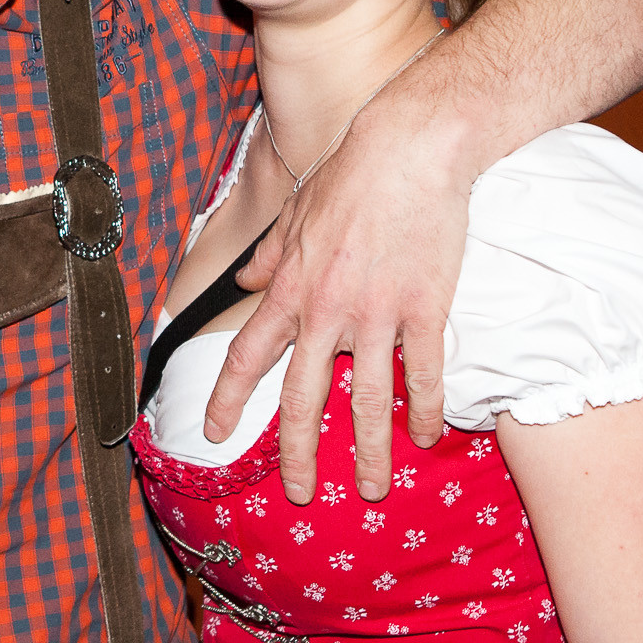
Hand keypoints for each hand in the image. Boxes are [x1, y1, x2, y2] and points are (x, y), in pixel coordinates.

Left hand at [206, 102, 470, 503]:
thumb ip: (269, 255)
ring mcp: (377, 315)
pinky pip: (425, 375)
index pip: (246, 357)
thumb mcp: (294, 213)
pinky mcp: (425, 310)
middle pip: (304, 399)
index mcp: (290, 290)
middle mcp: (326, 312)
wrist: (410, 149)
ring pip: (368, 403)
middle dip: (298, 454)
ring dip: (368, 453)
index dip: (228, 401)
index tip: (214, 433)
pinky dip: (427, 412)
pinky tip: (428, 437)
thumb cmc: (351, 174)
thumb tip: (245, 276)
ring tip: (370, 487)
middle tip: (298, 493)